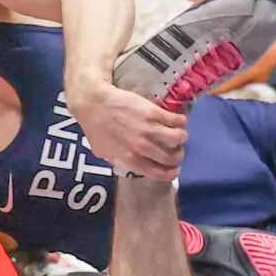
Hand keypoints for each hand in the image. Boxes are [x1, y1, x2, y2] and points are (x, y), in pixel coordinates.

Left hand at [65, 80, 189, 180]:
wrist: (93, 102)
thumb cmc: (95, 127)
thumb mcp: (102, 151)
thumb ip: (116, 159)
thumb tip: (125, 163)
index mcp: (131, 159)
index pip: (158, 173)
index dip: (170, 173)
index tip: (175, 169)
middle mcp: (143, 147)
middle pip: (171, 157)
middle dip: (178, 156)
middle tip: (177, 151)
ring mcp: (149, 129)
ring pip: (178, 138)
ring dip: (182, 138)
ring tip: (180, 134)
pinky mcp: (153, 112)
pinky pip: (175, 120)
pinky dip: (181, 121)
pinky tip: (180, 120)